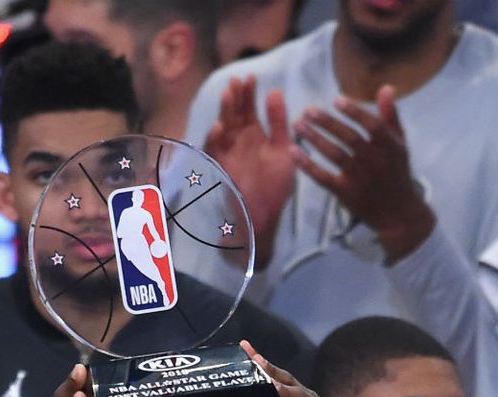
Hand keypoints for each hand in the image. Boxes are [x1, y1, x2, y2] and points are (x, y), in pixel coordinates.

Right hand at [202, 77, 294, 260]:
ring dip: (224, 112)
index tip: (251, 77)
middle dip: (235, 98)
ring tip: (228, 95)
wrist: (265, 217)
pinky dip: (214, 140)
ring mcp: (228, 155)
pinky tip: (219, 127)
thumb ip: (280, 123)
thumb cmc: (274, 187)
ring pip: (222, 128)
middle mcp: (238, 142)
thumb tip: (275, 91)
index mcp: (254, 136)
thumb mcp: (283, 150)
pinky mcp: (221, 170)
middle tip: (237, 80)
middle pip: (234, 114)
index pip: (248, 109)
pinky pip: (213, 153)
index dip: (249, 94)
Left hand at [291, 87, 434, 262]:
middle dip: (327, 122)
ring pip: (334, 154)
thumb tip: (386, 88)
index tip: (336, 100)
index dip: (354, 111)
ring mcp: (359, 178)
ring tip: (297, 124)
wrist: (398, 214)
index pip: (371, 125)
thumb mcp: (399, 145)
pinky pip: (323, 177)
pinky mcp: (345, 193)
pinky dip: (307, 165)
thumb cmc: (397, 174)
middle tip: (308, 110)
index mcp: (389, 146)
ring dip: (314, 138)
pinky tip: (293, 152)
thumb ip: (390, 117)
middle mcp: (374, 161)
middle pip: (349, 138)